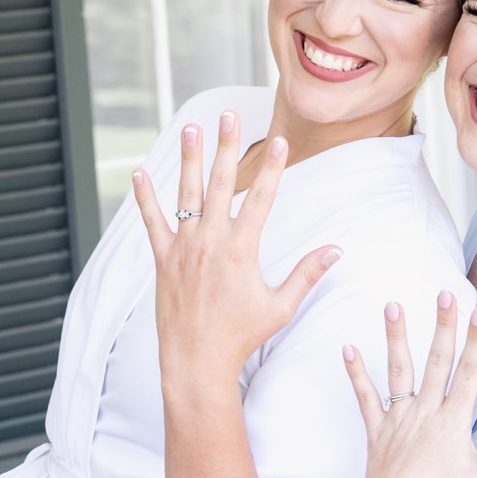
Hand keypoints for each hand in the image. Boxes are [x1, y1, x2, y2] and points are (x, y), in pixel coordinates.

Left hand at [132, 110, 341, 394]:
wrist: (196, 361)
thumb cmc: (241, 337)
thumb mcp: (281, 306)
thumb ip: (307, 273)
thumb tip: (336, 250)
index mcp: (242, 251)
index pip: (262, 199)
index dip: (274, 169)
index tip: (281, 142)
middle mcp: (211, 242)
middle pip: (222, 184)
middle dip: (227, 147)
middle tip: (229, 116)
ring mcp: (184, 248)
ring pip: (187, 194)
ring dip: (189, 159)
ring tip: (190, 128)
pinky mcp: (162, 259)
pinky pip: (152, 223)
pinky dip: (145, 199)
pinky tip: (140, 174)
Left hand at [343, 293, 476, 477]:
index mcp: (453, 420)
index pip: (468, 372)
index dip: (475, 341)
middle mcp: (425, 412)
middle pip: (436, 361)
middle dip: (442, 326)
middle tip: (444, 293)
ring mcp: (398, 418)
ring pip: (398, 370)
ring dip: (395, 337)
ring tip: (392, 305)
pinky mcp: (376, 430)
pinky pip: (364, 397)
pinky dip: (356, 373)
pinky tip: (347, 348)